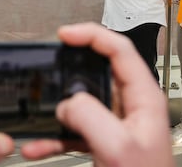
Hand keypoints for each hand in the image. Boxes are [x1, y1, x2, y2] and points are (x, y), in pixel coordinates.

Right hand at [20, 22, 173, 166]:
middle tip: (50, 64)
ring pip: (81, 102)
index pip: (119, 49)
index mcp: (143, 98)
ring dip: (58, 108)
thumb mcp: (117, 147)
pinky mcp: (103, 141)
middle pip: (97, 71)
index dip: (91, 35)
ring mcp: (116, 124)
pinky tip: (38, 146)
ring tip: (39, 108)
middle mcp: (130, 106)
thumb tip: (67, 103)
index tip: (65, 35)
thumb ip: (89, 117)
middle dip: (69, 69)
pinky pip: (74, 130)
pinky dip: (55, 137)